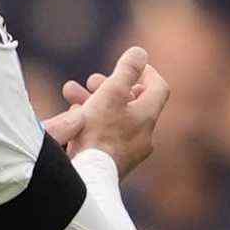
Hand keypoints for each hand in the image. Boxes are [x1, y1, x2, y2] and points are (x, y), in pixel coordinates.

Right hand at [59, 47, 168, 178]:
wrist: (88, 177)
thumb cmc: (99, 133)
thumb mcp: (111, 93)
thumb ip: (126, 70)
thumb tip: (140, 52)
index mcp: (147, 116)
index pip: (158, 87)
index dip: (146, 72)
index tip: (131, 64)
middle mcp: (144, 135)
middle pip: (133, 103)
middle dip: (110, 87)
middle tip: (92, 80)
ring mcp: (129, 152)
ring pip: (115, 118)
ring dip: (95, 103)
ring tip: (71, 96)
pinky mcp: (113, 163)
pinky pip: (106, 136)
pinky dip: (93, 122)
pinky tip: (73, 119)